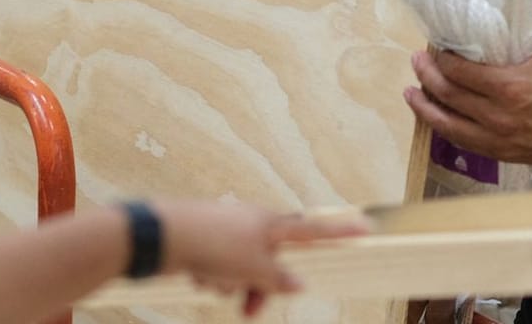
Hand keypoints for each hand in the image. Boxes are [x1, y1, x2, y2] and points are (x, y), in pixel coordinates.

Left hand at [151, 200, 364, 317]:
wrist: (165, 236)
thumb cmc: (214, 245)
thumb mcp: (255, 270)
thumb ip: (279, 279)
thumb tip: (297, 283)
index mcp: (272, 224)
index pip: (314, 230)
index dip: (341, 232)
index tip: (366, 227)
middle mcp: (253, 224)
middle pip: (273, 263)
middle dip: (261, 287)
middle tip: (250, 309)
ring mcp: (230, 232)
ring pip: (245, 271)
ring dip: (234, 285)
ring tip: (213, 284)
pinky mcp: (209, 242)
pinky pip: (222, 270)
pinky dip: (214, 278)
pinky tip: (198, 275)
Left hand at [405, 15, 531, 164]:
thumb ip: (529, 24)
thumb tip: (505, 5)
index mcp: (508, 87)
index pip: (457, 72)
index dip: (440, 59)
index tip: (434, 47)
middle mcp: (497, 116)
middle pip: (448, 95)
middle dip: (427, 76)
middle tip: (417, 62)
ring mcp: (498, 138)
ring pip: (448, 124)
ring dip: (425, 107)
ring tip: (411, 94)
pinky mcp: (502, 153)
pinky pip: (464, 142)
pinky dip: (445, 129)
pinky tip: (436, 119)